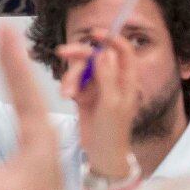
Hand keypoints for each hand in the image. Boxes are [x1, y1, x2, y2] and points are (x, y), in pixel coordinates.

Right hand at [0, 24, 88, 189]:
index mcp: (35, 137)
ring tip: (7, 39)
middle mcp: (43, 128)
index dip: (12, 64)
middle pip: (27, 85)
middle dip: (14, 55)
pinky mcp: (39, 135)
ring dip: (18, 65)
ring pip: (30, 90)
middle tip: (4, 27)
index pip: (22, 93)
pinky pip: (29, 101)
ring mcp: (43, 130)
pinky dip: (20, 81)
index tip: (5, 38)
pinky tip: (14, 69)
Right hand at [57, 31, 143, 183]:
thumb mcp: (112, 103)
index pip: (122, 50)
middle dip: (79, 55)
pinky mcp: (84, 95)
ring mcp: (97, 87)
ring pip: (81, 68)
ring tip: (67, 94)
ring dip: (71, 77)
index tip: (95, 34)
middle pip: (95, 55)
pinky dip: (67, 86)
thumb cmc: (113, 132)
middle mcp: (112, 79)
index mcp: (127, 79)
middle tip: (63, 53)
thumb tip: (105, 52)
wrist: (102, 155)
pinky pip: (73, 82)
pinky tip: (66, 97)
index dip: (111, 38)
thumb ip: (108, 76)